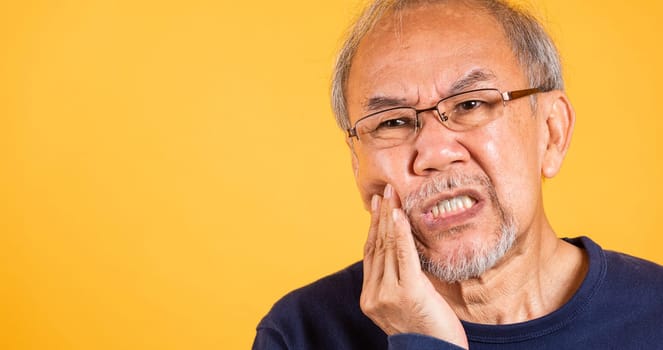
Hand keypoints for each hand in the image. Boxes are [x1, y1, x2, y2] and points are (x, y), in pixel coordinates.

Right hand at [360, 184, 467, 348]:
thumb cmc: (429, 334)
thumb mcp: (408, 305)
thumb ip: (401, 281)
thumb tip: (405, 253)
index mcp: (370, 299)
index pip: (370, 255)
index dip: (373, 228)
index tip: (378, 206)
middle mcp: (374, 296)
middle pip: (376, 247)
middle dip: (381, 216)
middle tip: (385, 191)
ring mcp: (388, 295)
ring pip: (387, 248)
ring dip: (390, 217)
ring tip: (393, 196)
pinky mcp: (408, 293)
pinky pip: (403, 255)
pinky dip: (400, 233)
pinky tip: (399, 215)